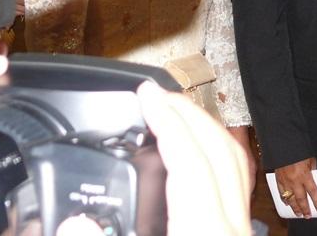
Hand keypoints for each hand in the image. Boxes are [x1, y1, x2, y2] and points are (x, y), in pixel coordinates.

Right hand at [136, 81, 251, 234]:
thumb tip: (75, 222)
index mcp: (205, 233)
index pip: (191, 162)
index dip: (169, 122)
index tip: (149, 94)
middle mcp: (231, 228)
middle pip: (221, 151)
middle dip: (189, 114)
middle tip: (159, 94)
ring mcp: (241, 229)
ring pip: (235, 162)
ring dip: (204, 128)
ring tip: (176, 112)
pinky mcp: (239, 233)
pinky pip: (237, 180)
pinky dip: (217, 152)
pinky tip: (198, 150)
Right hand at [274, 156, 316, 218]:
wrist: (283, 144)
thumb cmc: (298, 150)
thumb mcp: (310, 159)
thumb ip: (312, 169)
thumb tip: (313, 175)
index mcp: (304, 175)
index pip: (313, 192)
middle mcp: (295, 180)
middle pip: (301, 199)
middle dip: (305, 209)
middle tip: (308, 215)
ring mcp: (285, 181)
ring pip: (290, 199)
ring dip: (295, 207)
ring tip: (298, 213)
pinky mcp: (278, 179)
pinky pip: (281, 192)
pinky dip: (284, 199)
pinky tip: (287, 203)